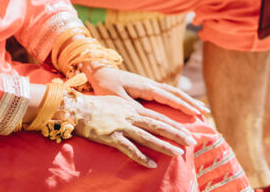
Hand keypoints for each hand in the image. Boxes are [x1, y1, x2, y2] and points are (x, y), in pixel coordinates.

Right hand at [64, 89, 196, 168]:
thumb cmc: (96, 106)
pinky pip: (129, 149)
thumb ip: (131, 110)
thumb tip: (142, 117)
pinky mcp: (112, 137)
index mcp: (133, 108)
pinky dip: (141, 157)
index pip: (159, 116)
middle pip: (159, 125)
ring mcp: (122, 126)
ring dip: (164, 146)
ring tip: (178, 153)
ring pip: (148, 137)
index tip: (188, 130)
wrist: (77, 109)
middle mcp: (131, 116)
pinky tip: (152, 165)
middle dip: (177, 133)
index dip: (175, 123)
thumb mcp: (118, 104)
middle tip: (192, 141)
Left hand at [88, 66, 207, 119]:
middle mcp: (151, 84)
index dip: (183, 106)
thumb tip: (147, 117)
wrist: (99, 71)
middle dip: (191, 103)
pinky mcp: (147, 87)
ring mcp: (150, 84)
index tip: (196, 113)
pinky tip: (183, 103)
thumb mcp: (117, 98)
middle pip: (176, 93)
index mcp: (146, 87)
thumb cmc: (106, 85)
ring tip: (200, 108)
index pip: (169, 97)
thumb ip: (132, 107)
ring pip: (174, 92)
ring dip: (188, 100)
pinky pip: (167, 93)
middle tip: (206, 111)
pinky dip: (178, 98)